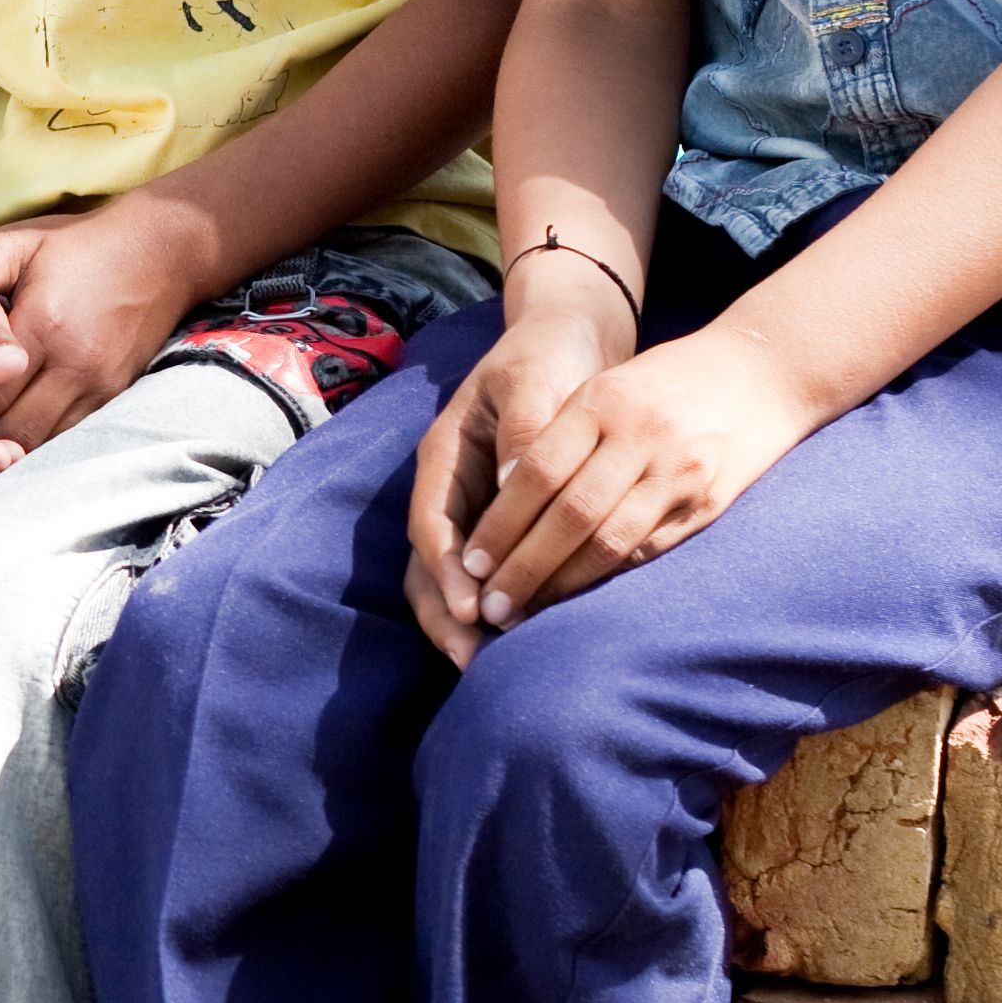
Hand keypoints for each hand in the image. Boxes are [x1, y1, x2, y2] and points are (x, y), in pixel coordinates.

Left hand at [0, 195, 213, 470]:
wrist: (160, 253)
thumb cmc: (73, 246)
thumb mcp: (12, 244)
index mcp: (43, 327)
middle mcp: (75, 366)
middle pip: (10, 431)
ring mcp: (101, 388)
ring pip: (40, 445)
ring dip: (4, 446)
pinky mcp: (115, 399)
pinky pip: (67, 442)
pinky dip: (36, 444)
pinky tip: (14, 429)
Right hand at [403, 296, 620, 662]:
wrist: (572, 336)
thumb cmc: (551, 354)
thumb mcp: (535, 379)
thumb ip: (523, 429)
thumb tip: (514, 486)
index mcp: (446, 453)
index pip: (432, 523)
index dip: (448, 570)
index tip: (474, 608)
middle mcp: (449, 487)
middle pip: (429, 564)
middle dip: (447, 615)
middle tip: (475, 661)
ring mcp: (470, 506)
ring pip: (450, 577)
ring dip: (464, 622)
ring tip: (491, 665)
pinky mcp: (499, 520)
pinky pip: (485, 572)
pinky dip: (495, 606)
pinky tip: (522, 636)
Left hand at [439, 319, 832, 648]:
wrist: (764, 372)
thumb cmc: (666, 381)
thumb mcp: (608, 385)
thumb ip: (558, 435)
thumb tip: (499, 500)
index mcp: (604, 402)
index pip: (538, 473)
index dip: (500, 524)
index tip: (469, 563)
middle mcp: (641, 438)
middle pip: (570, 516)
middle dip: (523, 567)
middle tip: (488, 609)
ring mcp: (679, 473)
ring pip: (609, 542)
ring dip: (561, 586)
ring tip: (523, 615)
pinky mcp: (708, 504)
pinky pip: (647, 551)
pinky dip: (605, 579)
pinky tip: (575, 601)